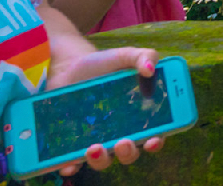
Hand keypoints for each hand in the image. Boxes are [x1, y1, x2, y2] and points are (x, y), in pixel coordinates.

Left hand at [45, 46, 165, 175]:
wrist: (66, 68)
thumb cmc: (101, 64)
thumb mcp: (124, 56)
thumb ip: (143, 56)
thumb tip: (151, 68)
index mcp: (138, 116)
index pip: (154, 134)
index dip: (156, 141)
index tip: (153, 140)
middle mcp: (119, 133)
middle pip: (130, 153)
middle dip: (129, 153)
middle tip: (124, 142)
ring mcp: (96, 139)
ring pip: (104, 160)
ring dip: (102, 160)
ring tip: (94, 148)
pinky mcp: (72, 143)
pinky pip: (73, 162)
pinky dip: (71, 167)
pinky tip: (68, 165)